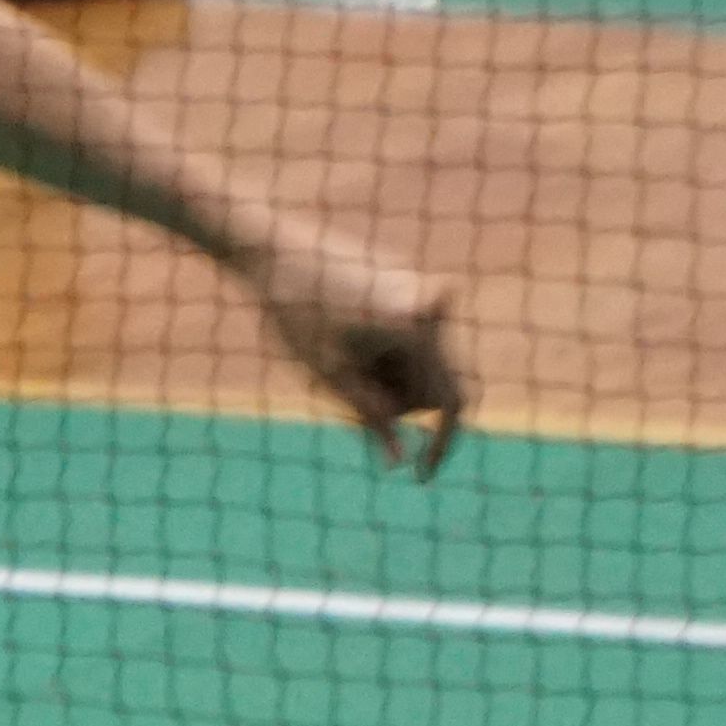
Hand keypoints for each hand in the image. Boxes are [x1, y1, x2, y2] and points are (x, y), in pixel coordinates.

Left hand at [248, 240, 468, 478]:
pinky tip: (342, 333)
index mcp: (418, 330)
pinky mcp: (404, 283)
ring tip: (338, 356)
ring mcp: (420, 290)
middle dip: (398, 403)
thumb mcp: (329, 375)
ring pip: (420, 363)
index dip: (442, 445)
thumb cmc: (295, 314)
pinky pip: (407, 336)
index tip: (421, 475)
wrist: (273, 250)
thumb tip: (399, 461)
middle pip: (434, 387)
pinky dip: (383, 352)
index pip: (453, 403)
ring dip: (388, 376)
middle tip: (346, 394)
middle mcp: (430, 306)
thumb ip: (369, 417)